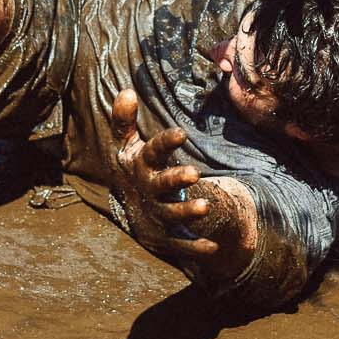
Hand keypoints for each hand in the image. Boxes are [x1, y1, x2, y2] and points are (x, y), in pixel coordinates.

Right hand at [111, 88, 215, 255]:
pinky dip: (196, 247)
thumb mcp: (128, 146)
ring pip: (172, 214)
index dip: (165, 143)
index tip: (181, 133)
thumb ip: (125, 121)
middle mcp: (150, 191)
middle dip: (175, 180)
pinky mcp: (168, 235)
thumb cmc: (136, 171)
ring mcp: (159, 214)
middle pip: (161, 185)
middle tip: (194, 173)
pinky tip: (213, 248)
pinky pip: (182, 243)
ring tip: (206, 207)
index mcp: (143, 167)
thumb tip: (127, 91)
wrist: (131, 211)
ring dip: (187, 211)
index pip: (153, 152)